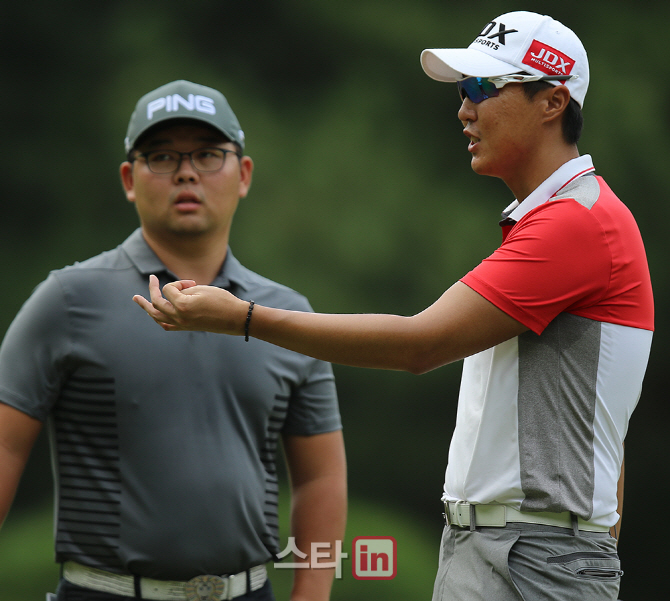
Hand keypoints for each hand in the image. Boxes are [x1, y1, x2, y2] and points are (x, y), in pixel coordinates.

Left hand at [132, 275, 249, 333]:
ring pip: (157, 316)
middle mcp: (179, 317)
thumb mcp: (202, 289)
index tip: (192, 282)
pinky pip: (166, 325)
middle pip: (157, 303)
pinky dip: (158, 319)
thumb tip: (174, 292)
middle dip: (152, 290)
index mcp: (182, 306)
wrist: (235, 318)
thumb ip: (184, 289)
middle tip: (152, 279)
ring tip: (138, 300)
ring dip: (147, 307)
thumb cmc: (222, 300)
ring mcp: (182, 325)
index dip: (178, 283)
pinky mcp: (186, 328)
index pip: (169, 289)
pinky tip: (154, 314)